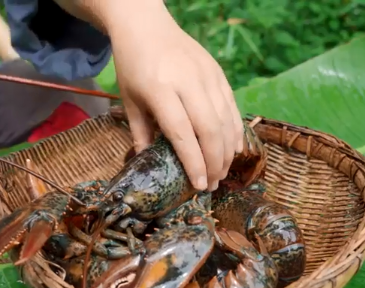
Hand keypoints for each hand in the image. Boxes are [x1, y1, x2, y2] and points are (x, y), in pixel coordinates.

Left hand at [99, 1, 242, 190]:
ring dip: (227, 151)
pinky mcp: (218, 73)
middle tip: (213, 184)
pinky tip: (233, 150)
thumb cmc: (133, 65)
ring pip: (225, 120)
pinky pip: (232, 107)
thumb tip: (148, 165)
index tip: (200, 185)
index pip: (181, 132)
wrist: (147, 26)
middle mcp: (187, 82)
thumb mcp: (129, 100)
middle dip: (214, 162)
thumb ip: (140, 133)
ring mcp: (207, 76)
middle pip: (209, 129)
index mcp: (160, 90)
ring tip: (222, 173)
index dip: (193, 162)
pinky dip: (235, 131)